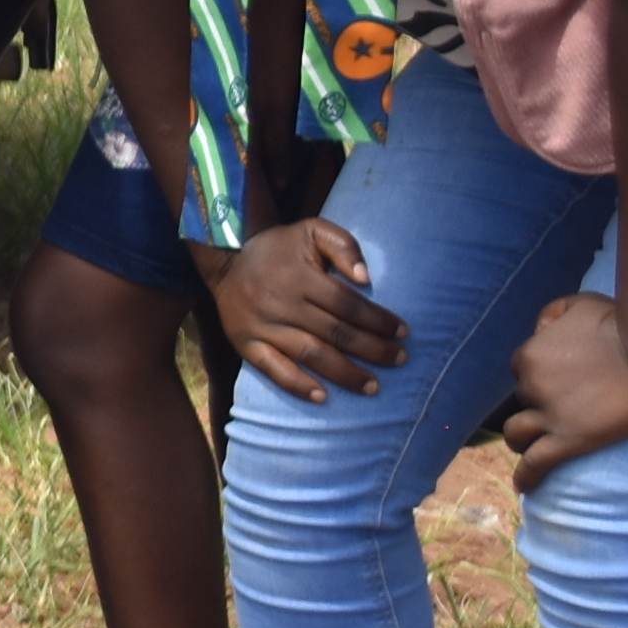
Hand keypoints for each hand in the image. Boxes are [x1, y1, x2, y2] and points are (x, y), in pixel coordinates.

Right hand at [207, 219, 406, 401]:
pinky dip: (298, 386)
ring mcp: (263, 327)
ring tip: (374, 386)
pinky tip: (323, 397)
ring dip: (345, 374)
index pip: (348, 305)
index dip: (379, 321)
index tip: (403, 333)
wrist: (224, 257)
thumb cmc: (279, 247)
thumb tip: (366, 279)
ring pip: (311, 355)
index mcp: (301, 277)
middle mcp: (282, 304)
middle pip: (336, 333)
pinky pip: (273, 369)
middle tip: (400, 360)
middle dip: (373, 350)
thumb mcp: (312, 230)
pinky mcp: (246, 344)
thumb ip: (343, 246)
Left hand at [495, 293, 627, 487]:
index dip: (537, 376)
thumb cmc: (622, 324)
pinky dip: (527, 476)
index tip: (555, 382)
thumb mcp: (581, 304)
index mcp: (532, 353)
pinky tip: (524, 487)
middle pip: (522, 400)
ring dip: (522, 439)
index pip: (522, 369)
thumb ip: (554, 314)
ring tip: (530, 447)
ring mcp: (549, 415)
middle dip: (535, 404)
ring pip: (517, 434)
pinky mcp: (570, 441)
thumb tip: (540, 329)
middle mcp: (532, 385)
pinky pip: (536, 464)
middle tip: (557, 411)